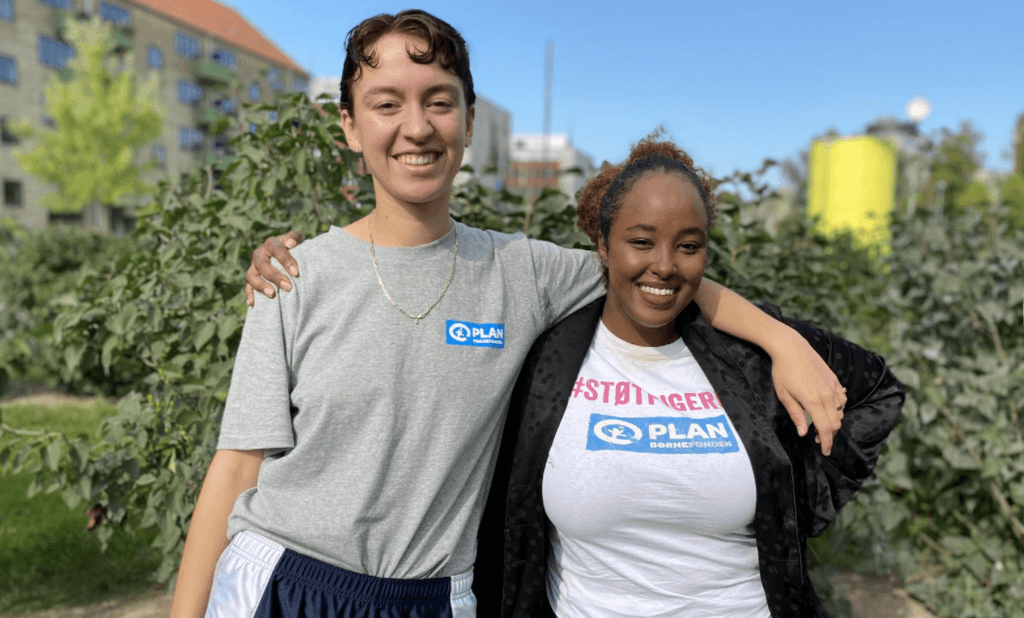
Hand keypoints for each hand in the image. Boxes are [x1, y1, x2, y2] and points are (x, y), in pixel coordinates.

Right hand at [244, 231, 304, 306]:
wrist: (288, 255)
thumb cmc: (295, 248)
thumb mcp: (297, 240)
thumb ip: (295, 237)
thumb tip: (291, 243)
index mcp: (271, 244)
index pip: (276, 249)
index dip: (285, 260)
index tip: (296, 272)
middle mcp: (260, 254)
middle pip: (262, 264)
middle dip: (274, 276)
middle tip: (288, 286)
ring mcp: (254, 267)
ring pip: (251, 276)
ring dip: (260, 285)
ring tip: (272, 294)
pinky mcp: (251, 279)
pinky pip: (247, 287)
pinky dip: (249, 294)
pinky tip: (252, 304)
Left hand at [769, 329, 845, 455]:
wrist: (790, 347)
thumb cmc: (782, 372)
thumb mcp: (784, 395)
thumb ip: (796, 415)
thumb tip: (804, 433)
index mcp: (813, 402)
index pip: (826, 429)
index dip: (827, 443)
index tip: (825, 451)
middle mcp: (827, 395)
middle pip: (836, 423)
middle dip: (830, 435)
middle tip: (818, 439)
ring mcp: (832, 386)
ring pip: (841, 412)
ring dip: (834, 421)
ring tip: (821, 423)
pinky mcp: (834, 379)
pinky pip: (842, 398)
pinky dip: (838, 407)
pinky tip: (828, 408)